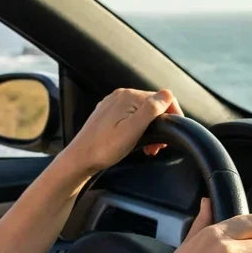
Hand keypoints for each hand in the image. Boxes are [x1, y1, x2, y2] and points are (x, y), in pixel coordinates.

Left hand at [62, 88, 182, 177]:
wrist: (80, 158)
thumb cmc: (105, 148)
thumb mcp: (133, 129)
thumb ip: (151, 110)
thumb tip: (168, 94)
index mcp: (128, 97)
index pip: (163, 98)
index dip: (171, 116)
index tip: (170, 136)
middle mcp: (120, 96)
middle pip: (153, 105)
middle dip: (160, 125)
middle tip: (157, 147)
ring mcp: (112, 104)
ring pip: (142, 112)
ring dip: (150, 129)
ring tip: (149, 148)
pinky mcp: (107, 114)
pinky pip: (130, 116)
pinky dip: (138, 129)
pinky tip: (136, 142)